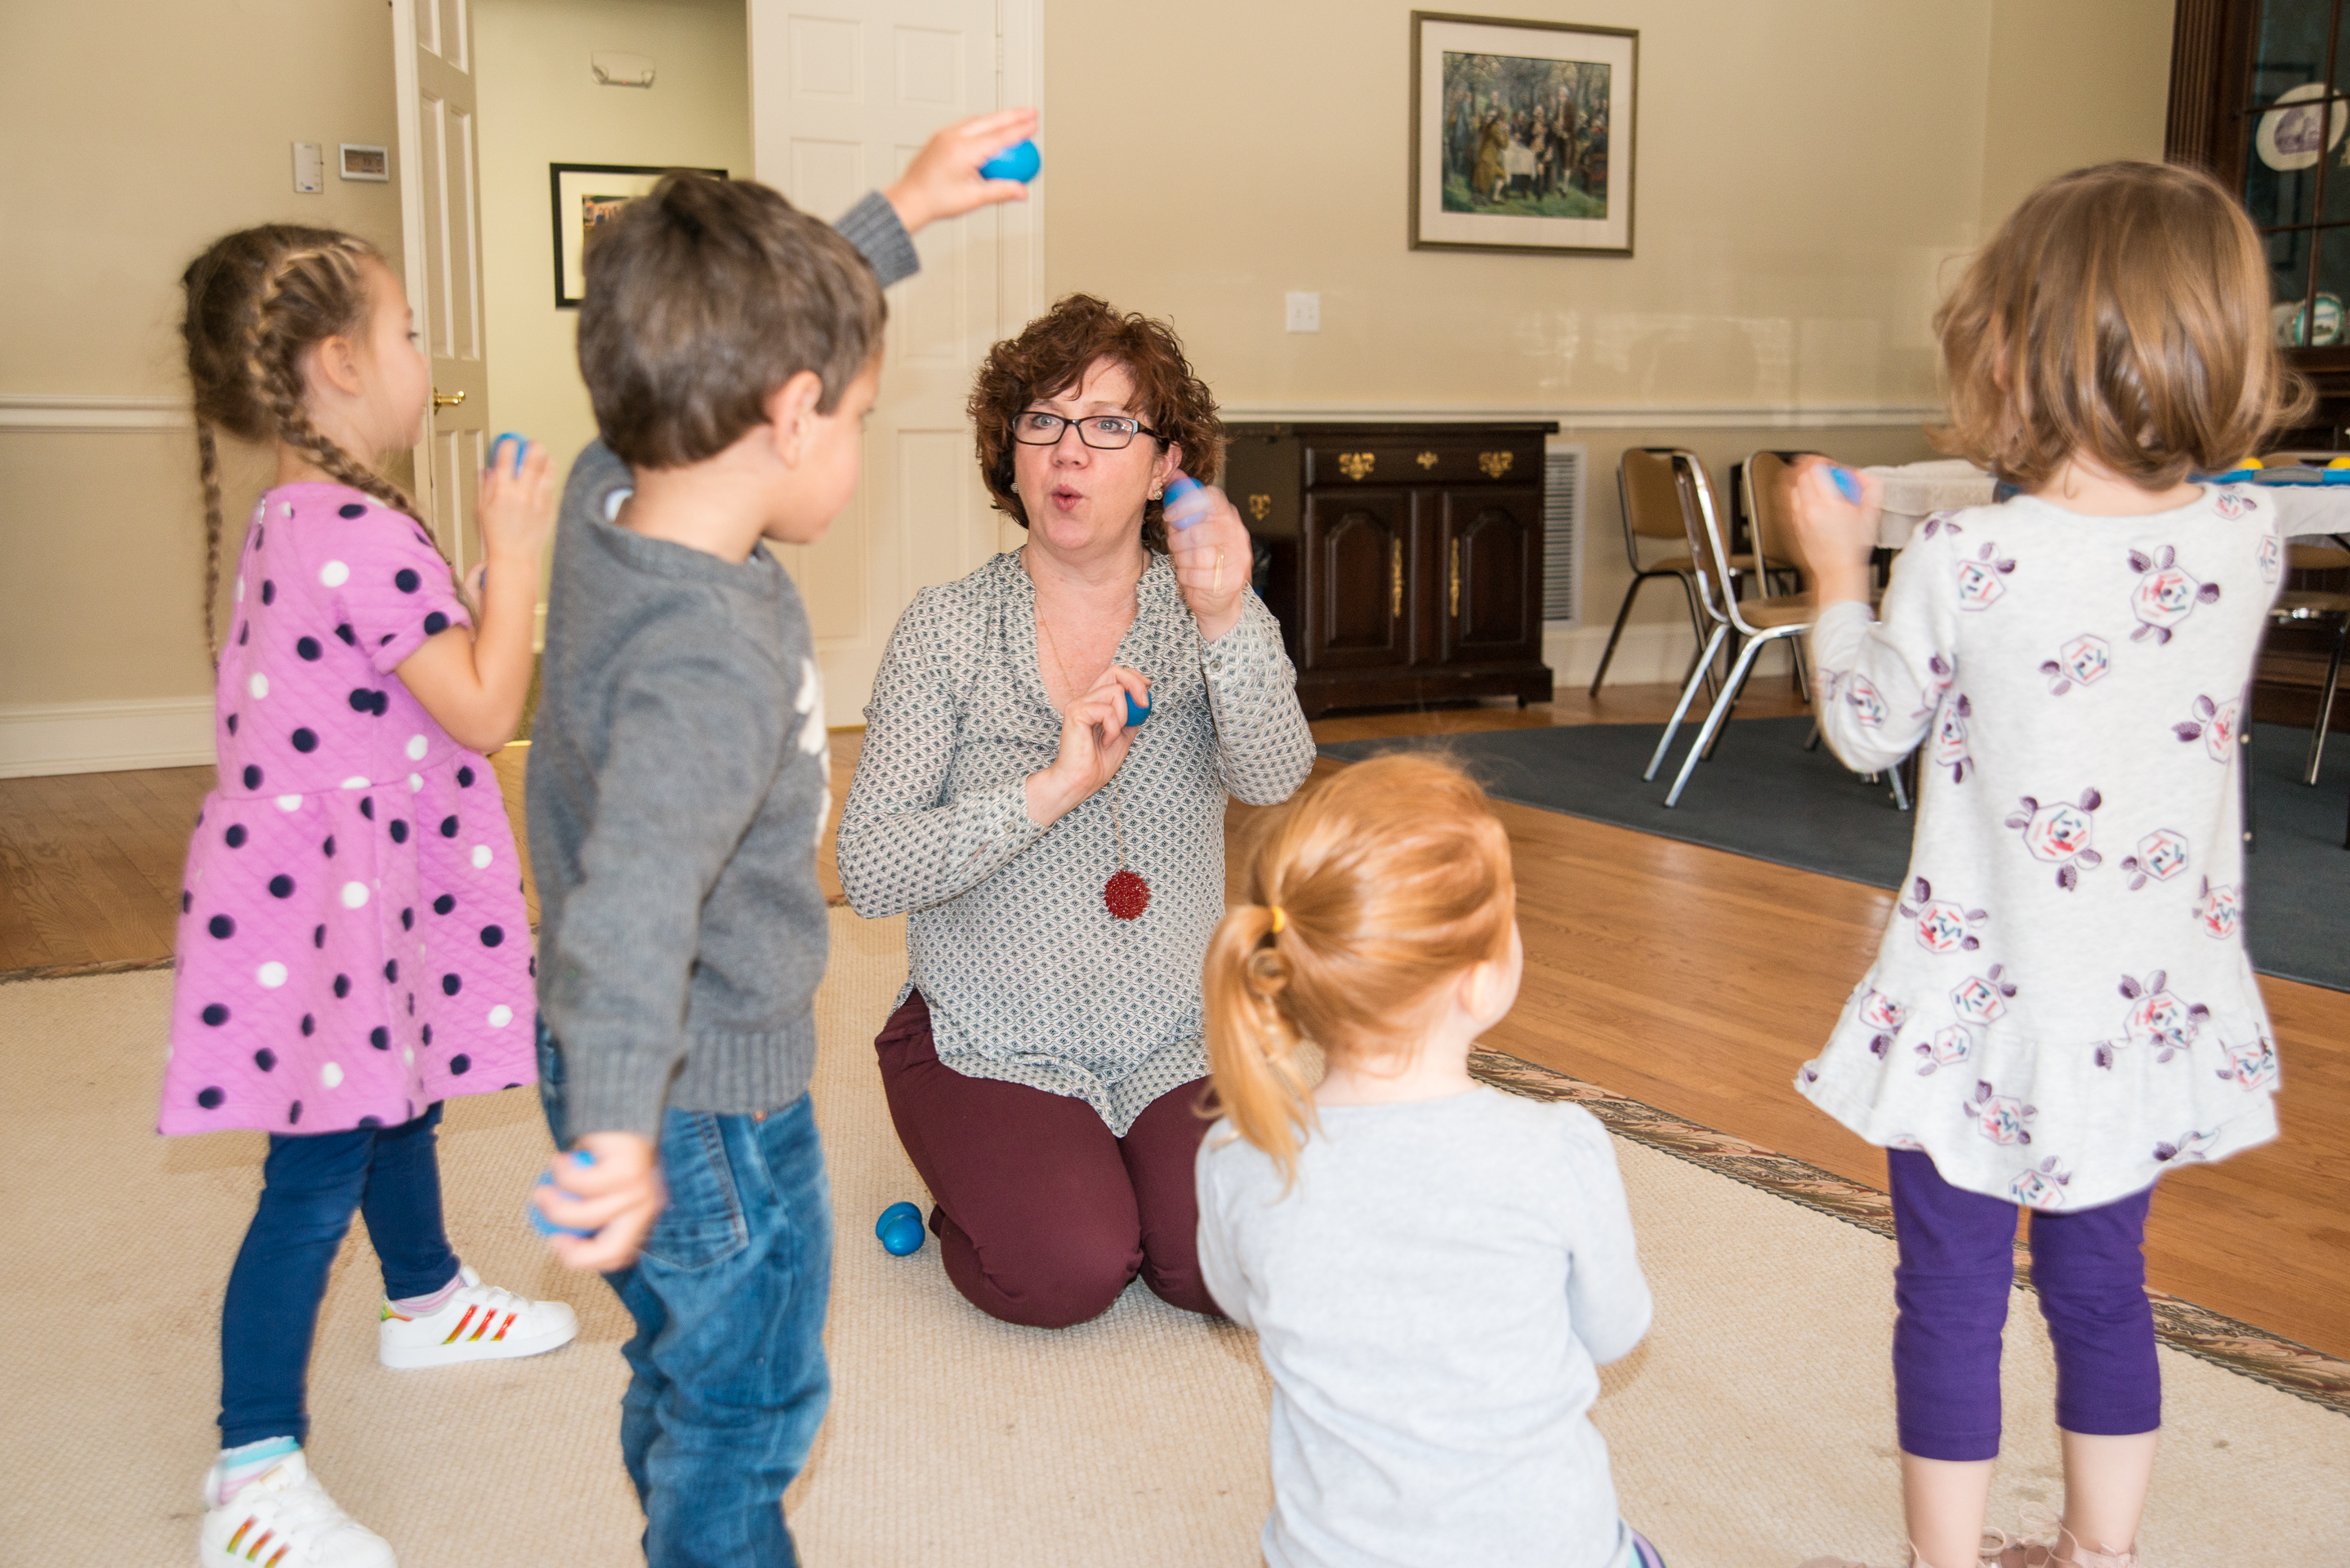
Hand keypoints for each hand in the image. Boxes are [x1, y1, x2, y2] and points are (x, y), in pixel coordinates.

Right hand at [477, 438, 555, 569]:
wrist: (515, 555)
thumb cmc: (497, 535)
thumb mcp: (482, 508)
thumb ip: (486, 486)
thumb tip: (489, 469)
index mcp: (502, 491)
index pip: (506, 459)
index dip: (509, 445)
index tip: (510, 442)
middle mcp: (522, 494)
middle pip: (532, 460)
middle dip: (534, 446)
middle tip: (533, 444)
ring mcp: (538, 501)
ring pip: (548, 471)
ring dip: (547, 460)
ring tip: (544, 456)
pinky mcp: (550, 508)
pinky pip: (552, 487)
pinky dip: (550, 478)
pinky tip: (547, 475)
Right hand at [537, 1130, 664, 1271]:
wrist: (618, 1112)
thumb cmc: (605, 1155)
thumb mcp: (598, 1191)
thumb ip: (584, 1212)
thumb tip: (554, 1238)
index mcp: (639, 1217)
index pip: (617, 1255)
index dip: (583, 1260)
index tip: (555, 1245)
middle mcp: (645, 1207)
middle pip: (613, 1250)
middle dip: (576, 1253)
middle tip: (550, 1236)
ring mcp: (639, 1189)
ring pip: (589, 1216)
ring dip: (555, 1206)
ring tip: (543, 1190)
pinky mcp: (627, 1169)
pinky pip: (583, 1185)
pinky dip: (563, 1175)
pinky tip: (558, 1162)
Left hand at [883, 108, 1039, 232]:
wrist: (908, 199)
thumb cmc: (935, 201)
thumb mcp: (973, 199)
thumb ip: (1000, 192)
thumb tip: (1022, 191)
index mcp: (962, 150)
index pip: (999, 136)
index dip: (1020, 129)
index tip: (1034, 125)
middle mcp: (953, 137)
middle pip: (990, 120)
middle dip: (1013, 114)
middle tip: (1032, 112)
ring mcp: (945, 135)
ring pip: (978, 119)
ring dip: (998, 117)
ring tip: (1016, 117)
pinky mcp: (940, 138)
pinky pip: (967, 126)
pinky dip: (983, 124)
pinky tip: (991, 129)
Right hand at [1024, 663, 1149, 826]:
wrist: (1080, 782)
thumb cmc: (1097, 764)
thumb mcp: (1123, 737)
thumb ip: (1130, 718)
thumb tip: (1144, 701)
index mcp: (1095, 702)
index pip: (1115, 674)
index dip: (1135, 677)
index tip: (1148, 688)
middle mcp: (1085, 699)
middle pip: (1115, 671)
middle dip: (1136, 684)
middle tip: (1144, 705)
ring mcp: (1079, 704)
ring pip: (1116, 691)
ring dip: (1124, 717)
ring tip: (1113, 737)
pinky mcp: (1075, 712)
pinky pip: (1108, 710)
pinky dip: (1113, 727)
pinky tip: (1104, 741)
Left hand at [1162, 477, 1249, 641]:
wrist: (1218, 598)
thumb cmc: (1203, 558)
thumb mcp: (1192, 527)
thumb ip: (1184, 502)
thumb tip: (1173, 472)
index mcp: (1228, 517)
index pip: (1211, 498)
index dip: (1186, 504)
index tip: (1170, 516)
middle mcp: (1237, 535)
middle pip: (1198, 530)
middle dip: (1178, 540)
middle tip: (1174, 545)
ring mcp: (1237, 559)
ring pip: (1196, 555)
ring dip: (1182, 560)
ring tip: (1182, 562)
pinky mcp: (1230, 581)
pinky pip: (1196, 576)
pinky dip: (1186, 577)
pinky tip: (1189, 577)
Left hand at [1784, 456, 1878, 606]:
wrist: (1837, 570)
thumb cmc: (1853, 548)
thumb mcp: (1871, 515)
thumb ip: (1872, 489)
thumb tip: (1863, 475)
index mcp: (1830, 504)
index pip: (1816, 471)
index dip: (1821, 461)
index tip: (1827, 462)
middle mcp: (1811, 509)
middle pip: (1802, 476)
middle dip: (1811, 468)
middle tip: (1820, 469)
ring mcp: (1799, 518)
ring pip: (1793, 488)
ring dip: (1802, 480)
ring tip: (1812, 480)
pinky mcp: (1794, 526)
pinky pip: (1790, 502)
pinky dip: (1797, 495)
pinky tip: (1806, 496)